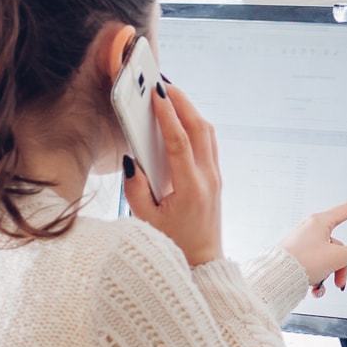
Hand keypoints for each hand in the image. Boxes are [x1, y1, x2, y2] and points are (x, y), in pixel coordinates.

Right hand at [125, 84, 222, 266]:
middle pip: (200, 128)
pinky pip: (208, 142)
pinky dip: (195, 125)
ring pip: (207, 133)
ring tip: (171, 95)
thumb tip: (131, 160)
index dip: (167, 114)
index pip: (180, 141)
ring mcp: (215, 177)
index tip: (157, 94)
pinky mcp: (215, 177)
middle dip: (183, 102)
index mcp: (191, 188)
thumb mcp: (145, 220)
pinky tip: (180, 118)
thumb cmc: (172, 244)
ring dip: (191, 110)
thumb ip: (135, 188)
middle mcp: (208, 178)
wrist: (202, 263)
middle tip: (163, 84)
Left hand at [280, 191, 346, 297]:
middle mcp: (311, 230)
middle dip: (342, 267)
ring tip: (321, 288)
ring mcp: (303, 243)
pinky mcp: (296, 256)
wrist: (275, 279)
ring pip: (328, 259)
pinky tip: (314, 290)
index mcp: (320, 222)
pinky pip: (315, 266)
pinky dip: (318, 279)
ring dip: (329, 275)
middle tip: (340, 283)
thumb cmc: (301, 262)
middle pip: (339, 246)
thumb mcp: (336, 258)